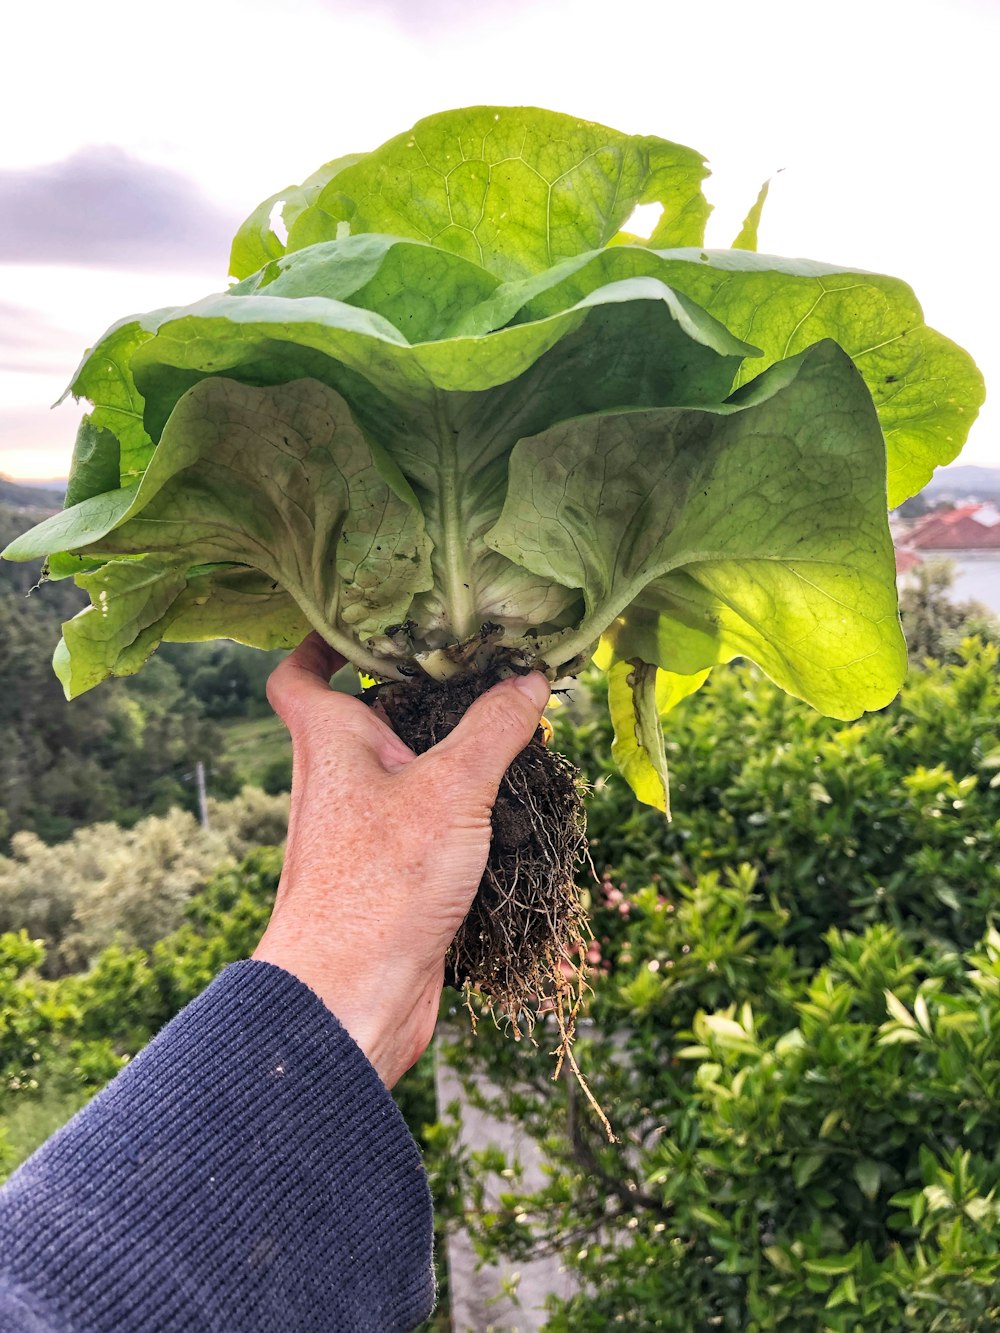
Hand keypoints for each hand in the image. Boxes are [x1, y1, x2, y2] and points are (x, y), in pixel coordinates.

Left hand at [252, 633, 549, 1086]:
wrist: (348, 1001)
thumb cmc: (379, 887)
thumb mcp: (450, 791)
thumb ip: (493, 728)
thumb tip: (530, 677)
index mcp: (328, 743)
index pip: (299, 672)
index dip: (324, 637)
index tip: (369, 614)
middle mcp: (336, 780)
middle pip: (364, 712)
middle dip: (415, 686)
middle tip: (473, 660)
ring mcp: (359, 830)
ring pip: (399, 768)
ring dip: (444, 746)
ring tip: (506, 719)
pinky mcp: (387, 873)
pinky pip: (420, 818)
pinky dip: (455, 801)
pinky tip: (505, 797)